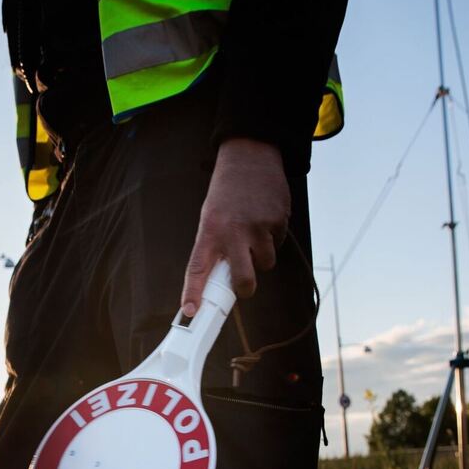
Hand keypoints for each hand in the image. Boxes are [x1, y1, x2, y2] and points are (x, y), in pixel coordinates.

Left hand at [180, 137, 289, 316]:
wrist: (251, 156)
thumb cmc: (227, 192)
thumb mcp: (211, 216)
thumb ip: (215, 247)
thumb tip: (218, 280)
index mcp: (211, 230)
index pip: (198, 267)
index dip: (192, 292)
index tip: (189, 311)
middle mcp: (235, 231)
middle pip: (244, 280)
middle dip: (245, 288)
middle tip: (243, 285)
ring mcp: (259, 227)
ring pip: (265, 263)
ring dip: (260, 257)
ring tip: (253, 235)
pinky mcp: (279, 221)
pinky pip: (277, 244)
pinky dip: (272, 239)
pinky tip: (264, 220)